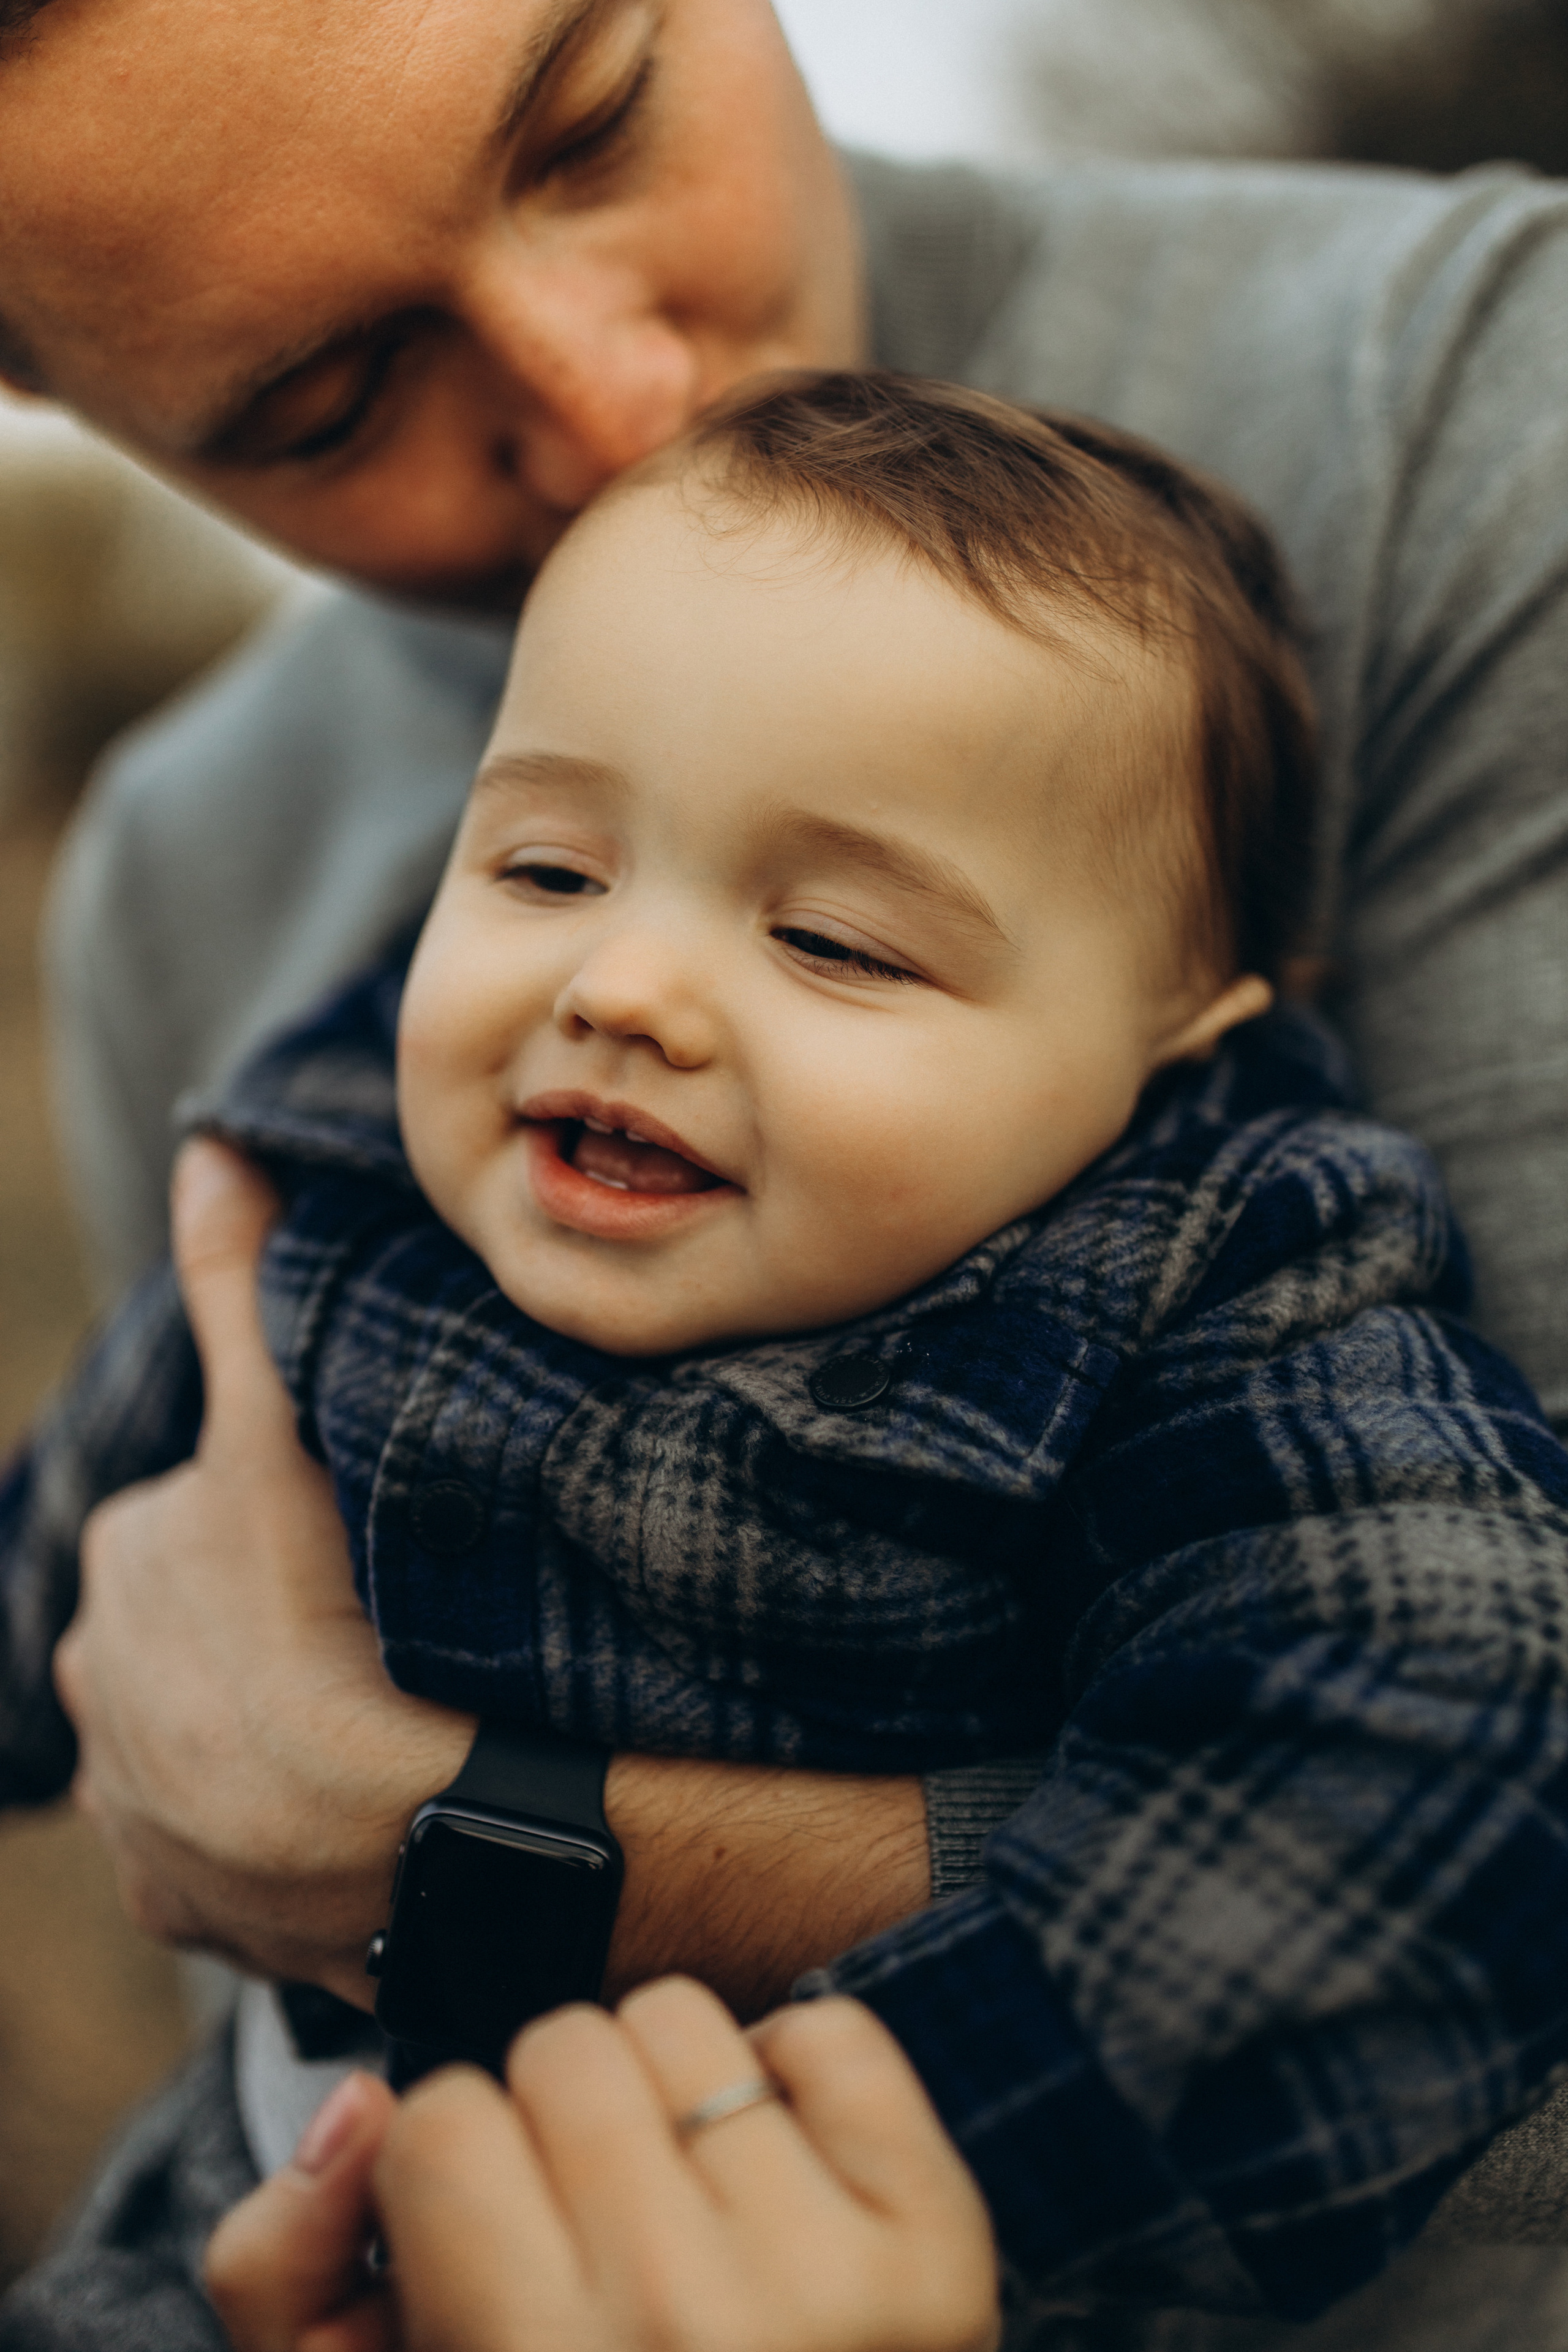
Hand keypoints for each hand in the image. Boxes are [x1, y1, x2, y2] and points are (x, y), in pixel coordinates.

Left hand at [53, 1138, 473, 2002]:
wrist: (436, 1832)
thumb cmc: (354, 1619)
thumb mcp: (283, 1433)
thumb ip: (239, 1288)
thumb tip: (209, 1147)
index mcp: (118, 1575)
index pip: (204, 1522)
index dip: (293, 1526)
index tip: (367, 1550)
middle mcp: (100, 1702)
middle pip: (204, 1633)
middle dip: (272, 1629)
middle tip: (384, 1632)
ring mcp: (140, 1821)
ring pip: (215, 1740)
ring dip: (276, 1730)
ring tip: (384, 1720)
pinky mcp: (188, 1912)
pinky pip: (232, 1852)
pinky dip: (282, 1832)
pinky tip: (357, 1807)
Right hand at [205, 1979, 1000, 2351]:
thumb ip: (288, 2267)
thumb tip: (358, 2101)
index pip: (440, 2117)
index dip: (456, 2173)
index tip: (493, 2247)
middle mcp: (682, 2331)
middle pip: (562, 2050)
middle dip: (558, 2125)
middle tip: (590, 2228)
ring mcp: (829, 2287)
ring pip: (680, 2018)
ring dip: (666, 2091)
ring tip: (681, 2206)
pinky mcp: (938, 2243)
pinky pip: (831, 2031)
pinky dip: (796, 2079)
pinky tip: (776, 2183)